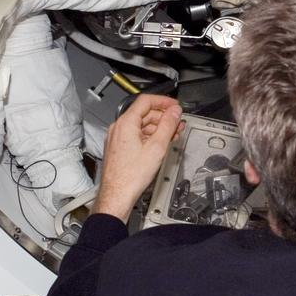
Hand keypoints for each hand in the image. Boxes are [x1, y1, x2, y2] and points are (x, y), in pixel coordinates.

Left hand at [94, 94, 182, 222]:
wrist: (117, 194)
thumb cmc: (130, 175)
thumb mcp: (157, 147)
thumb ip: (167, 125)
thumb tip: (175, 112)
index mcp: (126, 123)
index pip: (146, 101)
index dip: (163, 102)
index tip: (175, 106)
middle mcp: (118, 128)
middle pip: (144, 113)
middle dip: (163, 117)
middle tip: (178, 123)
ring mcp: (117, 138)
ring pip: (141, 125)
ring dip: (158, 127)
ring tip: (173, 134)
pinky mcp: (119, 147)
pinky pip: (136, 135)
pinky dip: (150, 136)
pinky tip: (160, 143)